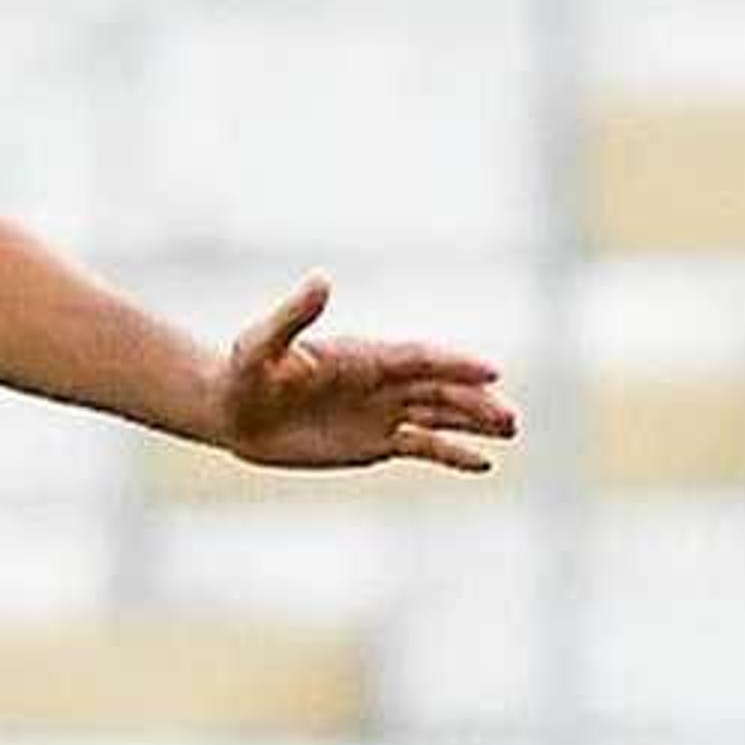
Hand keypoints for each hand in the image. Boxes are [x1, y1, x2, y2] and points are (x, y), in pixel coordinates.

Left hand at [216, 278, 518, 473]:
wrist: (232, 410)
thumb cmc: (244, 373)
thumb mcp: (262, 344)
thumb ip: (292, 316)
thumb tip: (320, 279)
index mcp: (364, 356)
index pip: (419, 358)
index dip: (454, 364)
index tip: (490, 370)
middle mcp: (382, 381)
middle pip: (441, 388)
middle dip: (476, 400)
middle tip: (510, 418)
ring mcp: (382, 411)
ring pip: (440, 415)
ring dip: (475, 422)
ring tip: (512, 431)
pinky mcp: (376, 442)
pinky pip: (423, 446)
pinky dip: (452, 454)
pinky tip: (484, 464)